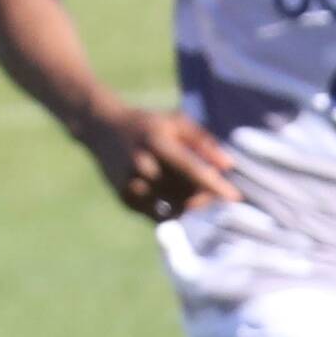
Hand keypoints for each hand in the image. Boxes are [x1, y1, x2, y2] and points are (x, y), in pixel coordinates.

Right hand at [74, 102, 239, 220]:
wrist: (100, 128)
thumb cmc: (148, 125)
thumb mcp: (175, 122)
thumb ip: (203, 141)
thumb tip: (228, 165)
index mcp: (156, 142)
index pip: (191, 168)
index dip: (214, 185)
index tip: (235, 198)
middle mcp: (141, 164)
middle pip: (185, 193)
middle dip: (204, 197)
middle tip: (214, 194)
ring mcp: (131, 183)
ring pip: (173, 207)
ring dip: (189, 205)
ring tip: (189, 191)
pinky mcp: (125, 198)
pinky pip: (159, 214)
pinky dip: (172, 210)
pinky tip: (172, 196)